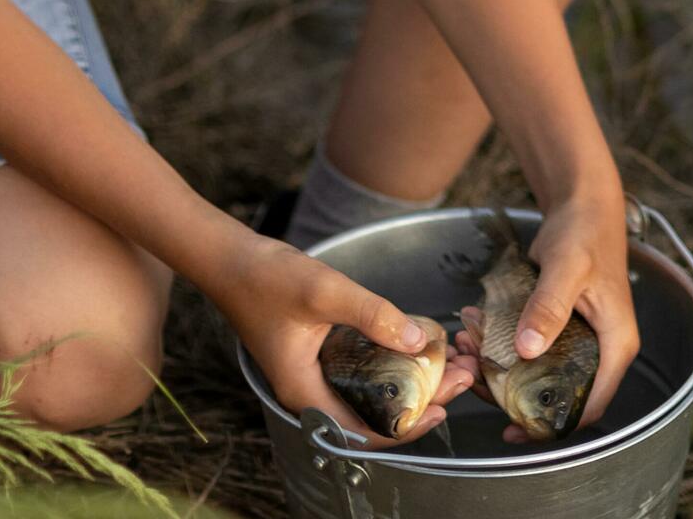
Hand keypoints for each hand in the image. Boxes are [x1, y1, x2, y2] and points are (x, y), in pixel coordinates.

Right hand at [210, 227, 477, 444]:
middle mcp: (309, 391)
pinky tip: (417, 344)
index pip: (361, 433)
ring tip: (450, 362)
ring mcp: (314, 374)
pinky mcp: (320, 356)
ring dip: (410, 381)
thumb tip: (419, 340)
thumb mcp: (324, 291)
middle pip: (373, 413)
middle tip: (460, 375)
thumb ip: (372, 314)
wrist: (232, 259)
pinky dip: (392, 363)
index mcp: (304, 392)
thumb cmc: (266, 279)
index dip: (405, 428)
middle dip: (420, 399)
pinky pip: (362, 372)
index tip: (441, 410)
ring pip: (370, 393)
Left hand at [457, 188, 640, 436]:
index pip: (589, 405)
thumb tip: (527, 350)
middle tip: (473, 377)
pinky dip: (500, 345)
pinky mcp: (558, 328)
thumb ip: (549, 306)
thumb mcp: (567, 267)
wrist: (582, 205)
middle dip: (512, 391)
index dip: (553, 425)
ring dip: (499, 367)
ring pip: (537, 372)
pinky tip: (473, 331)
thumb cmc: (585, 232)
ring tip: (466, 349)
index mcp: (615, 345)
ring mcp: (578, 340)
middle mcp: (600, 349)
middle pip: (557, 393)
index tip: (512, 428)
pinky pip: (528, 348)